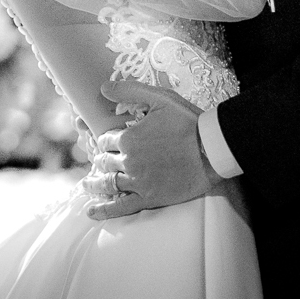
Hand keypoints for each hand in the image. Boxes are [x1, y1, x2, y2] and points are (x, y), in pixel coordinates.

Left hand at [82, 80, 221, 219]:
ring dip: (94, 184)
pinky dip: (104, 210)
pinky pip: (121, 206)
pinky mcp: (149, 197)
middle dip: (101, 160)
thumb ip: (130, 91)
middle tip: (99, 162)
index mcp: (128, 138)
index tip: (107, 142)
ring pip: (107, 183)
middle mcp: (128, 161)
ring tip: (87, 185)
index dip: (106, 140)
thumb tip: (103, 87)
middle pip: (105, 162)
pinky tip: (92, 211)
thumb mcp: (161, 98)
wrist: (212, 149)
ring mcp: (137, 181)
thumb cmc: (189, 122)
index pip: (106, 140)